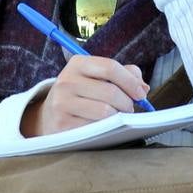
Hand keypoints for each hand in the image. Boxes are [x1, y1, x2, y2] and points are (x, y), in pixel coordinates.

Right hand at [21, 55, 150, 135]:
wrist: (49, 115)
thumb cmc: (81, 94)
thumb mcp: (97, 77)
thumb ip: (123, 75)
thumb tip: (143, 87)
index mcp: (77, 63)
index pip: (110, 67)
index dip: (130, 81)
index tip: (141, 93)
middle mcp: (66, 80)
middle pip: (110, 91)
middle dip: (127, 103)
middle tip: (130, 109)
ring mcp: (62, 102)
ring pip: (105, 111)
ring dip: (118, 117)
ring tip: (117, 117)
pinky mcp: (62, 123)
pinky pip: (94, 127)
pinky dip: (105, 128)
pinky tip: (103, 127)